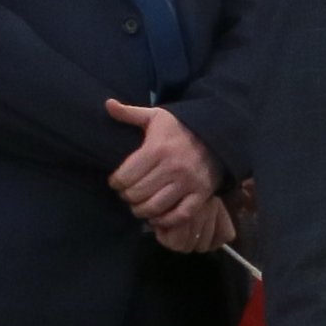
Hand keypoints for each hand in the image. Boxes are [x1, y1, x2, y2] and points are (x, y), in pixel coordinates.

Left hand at [105, 99, 221, 237]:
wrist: (218, 135)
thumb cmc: (180, 127)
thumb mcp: (156, 116)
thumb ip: (130, 113)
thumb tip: (107, 104)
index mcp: (157, 149)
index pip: (125, 177)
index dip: (115, 183)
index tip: (115, 182)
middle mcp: (172, 167)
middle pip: (137, 194)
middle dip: (126, 196)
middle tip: (126, 194)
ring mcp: (188, 183)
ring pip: (155, 207)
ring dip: (141, 210)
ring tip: (137, 206)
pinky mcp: (201, 194)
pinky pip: (180, 216)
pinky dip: (165, 221)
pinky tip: (156, 217)